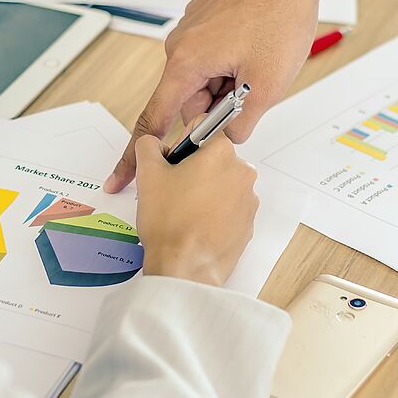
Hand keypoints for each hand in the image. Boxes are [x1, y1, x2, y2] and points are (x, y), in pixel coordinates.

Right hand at [104, 0, 328, 192]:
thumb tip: (227, 139)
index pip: (153, 121)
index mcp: (185, 64)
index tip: (122, 178)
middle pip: (188, 100)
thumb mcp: (266, 86)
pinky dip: (231, 64)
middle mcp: (179, 46)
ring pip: (204, 78)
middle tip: (253, 97)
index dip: (136, 155)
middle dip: (218, 107)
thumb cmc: (278, 16)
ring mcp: (192, 30)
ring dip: (229, 84)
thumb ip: (240, 124)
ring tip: (261, 66)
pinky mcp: (205, 19)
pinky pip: (211, 56)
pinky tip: (258, 50)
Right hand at [134, 132, 257, 286]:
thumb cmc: (168, 221)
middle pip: (213, 158)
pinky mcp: (248, 224)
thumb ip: (148, 145)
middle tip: (172, 192)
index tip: (172, 164)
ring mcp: (249, 201)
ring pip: (221, 184)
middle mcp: (242, 172)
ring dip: (204, 191)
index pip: (203, 129)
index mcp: (222, 152)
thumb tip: (153, 143)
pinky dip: (214, 212)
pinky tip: (195, 226)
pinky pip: (229, 208)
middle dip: (193, 169)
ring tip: (183, 213)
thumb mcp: (148, 174)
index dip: (182, 144)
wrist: (184, 268)